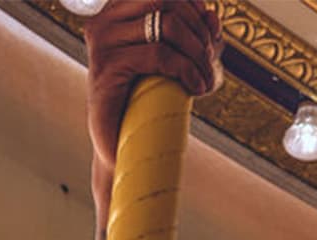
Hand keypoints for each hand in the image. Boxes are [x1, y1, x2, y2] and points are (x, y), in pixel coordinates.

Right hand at [85, 1, 221, 174]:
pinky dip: (186, 69)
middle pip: (167, 0)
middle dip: (198, 29)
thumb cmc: (144, 106)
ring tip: (205, 78)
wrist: (120, 148)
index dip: (193, 6)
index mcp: (117, 12)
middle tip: (209, 62)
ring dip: (196, 51)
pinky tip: (197, 87)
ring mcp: (104, 41)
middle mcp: (106, 20)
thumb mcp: (174, 64)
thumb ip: (192, 36)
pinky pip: (160, 54)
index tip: (209, 37)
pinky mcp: (108, 66)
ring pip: (167, 24)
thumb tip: (212, 14)